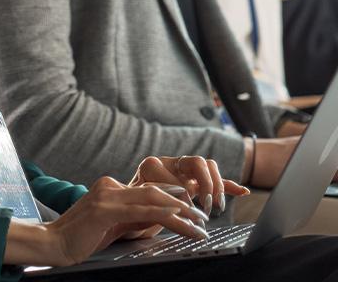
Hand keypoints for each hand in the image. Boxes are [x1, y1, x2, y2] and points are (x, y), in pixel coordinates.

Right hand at [3, 176, 210, 267]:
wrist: (53, 243)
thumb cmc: (81, 238)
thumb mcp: (112, 225)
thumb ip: (133, 218)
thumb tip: (160, 220)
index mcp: (111, 187)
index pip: (149, 189)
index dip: (174, 197)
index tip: (194, 208)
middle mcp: (109, 186)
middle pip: (154, 191)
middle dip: (183, 203)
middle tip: (204, 216)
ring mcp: (106, 195)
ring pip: (151, 198)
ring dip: (179, 210)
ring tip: (199, 222)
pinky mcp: (104, 210)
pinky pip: (139, 210)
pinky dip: (161, 213)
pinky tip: (178, 218)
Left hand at [129, 155, 249, 215]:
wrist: (129, 206)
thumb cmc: (133, 205)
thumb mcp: (140, 202)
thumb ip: (158, 200)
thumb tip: (183, 206)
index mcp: (152, 166)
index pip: (177, 174)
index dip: (183, 194)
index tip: (185, 209)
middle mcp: (170, 164)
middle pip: (198, 162)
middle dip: (207, 184)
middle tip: (207, 206)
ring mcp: (184, 172)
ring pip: (208, 167)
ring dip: (217, 186)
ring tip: (217, 205)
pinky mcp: (194, 182)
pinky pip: (214, 180)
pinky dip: (228, 185)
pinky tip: (242, 191)